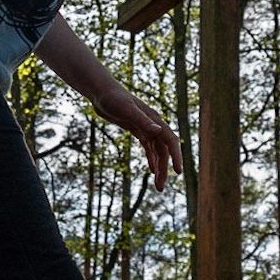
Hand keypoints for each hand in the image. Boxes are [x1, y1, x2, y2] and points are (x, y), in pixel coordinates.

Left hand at [91, 75, 183, 190]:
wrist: (101, 92)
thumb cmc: (113, 98)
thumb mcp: (126, 110)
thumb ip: (142, 120)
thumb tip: (158, 131)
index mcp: (154, 120)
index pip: (170, 141)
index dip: (176, 156)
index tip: (178, 172)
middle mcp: (153, 125)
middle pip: (164, 150)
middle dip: (165, 169)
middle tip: (160, 187)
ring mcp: (145, 128)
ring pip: (157, 151)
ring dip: (159, 167)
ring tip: (158, 185)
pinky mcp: (136, 129)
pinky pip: (148, 147)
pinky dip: (151, 159)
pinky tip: (152, 170)